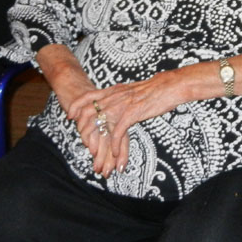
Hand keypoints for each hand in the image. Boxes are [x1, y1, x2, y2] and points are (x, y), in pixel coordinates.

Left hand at [68, 70, 182, 174]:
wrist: (170, 86)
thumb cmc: (156, 88)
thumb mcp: (133, 88)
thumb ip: (121, 94)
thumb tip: (115, 97)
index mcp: (114, 90)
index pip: (87, 96)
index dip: (76, 106)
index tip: (70, 115)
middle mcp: (114, 97)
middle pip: (88, 113)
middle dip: (82, 130)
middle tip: (85, 144)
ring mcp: (122, 105)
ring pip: (99, 125)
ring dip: (97, 143)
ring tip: (98, 154)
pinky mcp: (131, 114)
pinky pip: (117, 132)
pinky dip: (115, 145)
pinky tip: (116, 153)